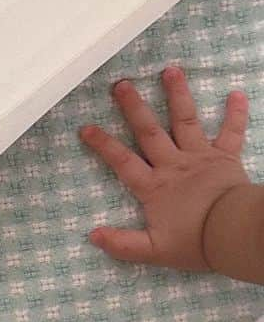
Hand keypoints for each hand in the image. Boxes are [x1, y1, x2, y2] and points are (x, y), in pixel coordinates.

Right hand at [81, 65, 248, 270]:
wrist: (232, 232)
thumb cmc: (195, 242)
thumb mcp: (153, 251)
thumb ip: (123, 244)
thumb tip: (93, 236)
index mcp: (154, 186)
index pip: (123, 162)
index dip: (103, 144)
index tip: (86, 127)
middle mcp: (174, 165)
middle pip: (149, 132)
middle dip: (134, 107)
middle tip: (121, 84)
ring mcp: (200, 157)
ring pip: (185, 121)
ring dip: (177, 95)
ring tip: (171, 70)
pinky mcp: (226, 157)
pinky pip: (231, 132)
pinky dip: (235, 113)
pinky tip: (236, 94)